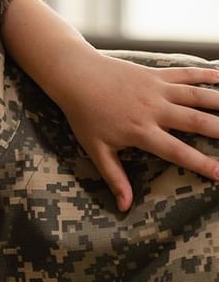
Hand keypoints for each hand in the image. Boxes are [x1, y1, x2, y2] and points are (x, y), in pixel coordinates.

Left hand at [56, 59, 218, 211]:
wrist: (75, 76)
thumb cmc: (84, 115)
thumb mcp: (95, 149)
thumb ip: (114, 178)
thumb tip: (124, 207)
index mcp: (141, 131)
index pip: (177, 151)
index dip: (201, 163)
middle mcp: (154, 110)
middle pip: (197, 121)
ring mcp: (157, 89)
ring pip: (198, 96)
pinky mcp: (156, 74)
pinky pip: (186, 74)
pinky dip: (207, 75)